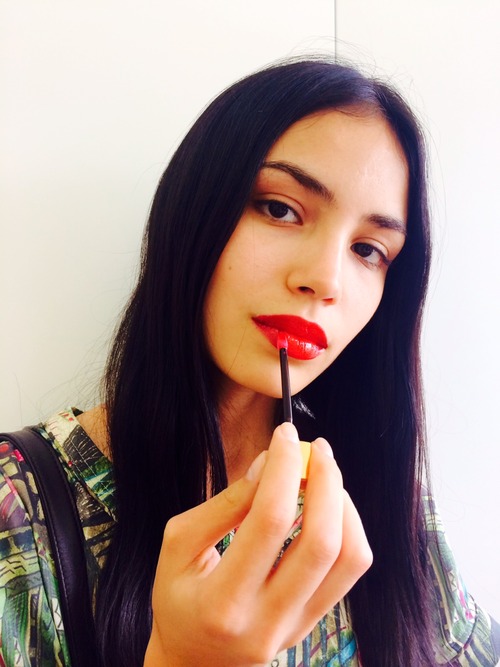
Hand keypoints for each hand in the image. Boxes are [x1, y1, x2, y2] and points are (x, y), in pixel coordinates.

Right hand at [144, 423, 371, 666]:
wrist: (194, 664)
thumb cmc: (178, 598)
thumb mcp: (179, 545)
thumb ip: (224, 504)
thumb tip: (269, 465)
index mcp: (223, 602)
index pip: (269, 522)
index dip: (284, 469)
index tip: (285, 435)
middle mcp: (267, 620)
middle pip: (321, 542)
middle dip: (326, 482)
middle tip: (317, 448)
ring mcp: (297, 627)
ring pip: (348, 558)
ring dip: (343, 504)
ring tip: (324, 475)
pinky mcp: (313, 622)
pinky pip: (350, 570)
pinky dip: (348, 527)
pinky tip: (327, 506)